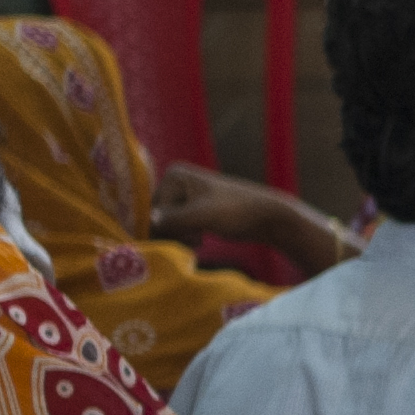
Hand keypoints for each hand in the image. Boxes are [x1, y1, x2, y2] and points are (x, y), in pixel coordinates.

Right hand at [149, 161, 287, 242]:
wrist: (265, 217)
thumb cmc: (236, 211)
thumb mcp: (202, 216)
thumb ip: (173, 219)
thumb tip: (148, 221)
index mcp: (174, 175)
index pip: (152, 209)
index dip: (165, 227)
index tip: (188, 234)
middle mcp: (174, 182)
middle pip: (158, 218)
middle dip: (174, 233)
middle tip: (196, 238)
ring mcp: (183, 196)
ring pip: (167, 227)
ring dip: (181, 238)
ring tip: (199, 239)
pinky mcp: (193, 211)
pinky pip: (178, 229)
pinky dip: (186, 238)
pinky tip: (201, 240)